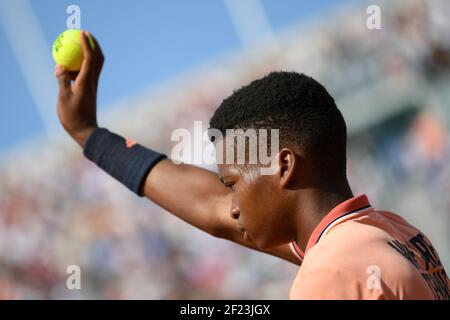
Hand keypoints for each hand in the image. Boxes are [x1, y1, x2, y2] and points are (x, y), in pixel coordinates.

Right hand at [55, 31, 103, 147]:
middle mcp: (93, 82)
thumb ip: (62, 81)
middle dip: (94, 44)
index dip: (87, 44)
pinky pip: (89, 72)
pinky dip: (83, 64)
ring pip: (95, 65)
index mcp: (86, 82)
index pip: (89, 58)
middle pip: (98, 58)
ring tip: (78, 45)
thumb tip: (60, 66)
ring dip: (90, 53)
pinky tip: (71, 65)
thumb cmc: (73, 117)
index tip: (82, 33)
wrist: (86, 131)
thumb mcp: (63, 98)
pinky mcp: (91, 90)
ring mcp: (93, 86)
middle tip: (85, 34)